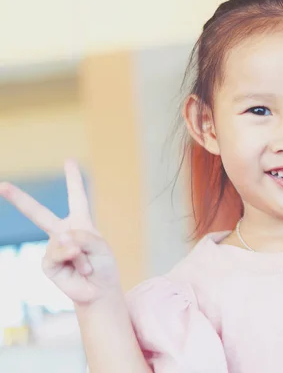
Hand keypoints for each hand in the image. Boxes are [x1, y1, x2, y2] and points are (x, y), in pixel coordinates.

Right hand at [0, 160, 120, 304]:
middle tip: (2, 185)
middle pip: (38, 213)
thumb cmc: (103, 266)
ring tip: (87, 264)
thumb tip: (61, 237)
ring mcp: (53, 247)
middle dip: (19, 199)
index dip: (73, 179)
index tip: (69, 160)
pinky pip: (57, 254)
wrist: (99, 290)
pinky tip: (80, 268)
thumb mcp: (101, 246)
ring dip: (80, 253)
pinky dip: (71, 259)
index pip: (77, 197)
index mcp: (80, 222)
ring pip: (63, 240)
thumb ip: (84, 237)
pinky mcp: (48, 263)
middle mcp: (63, 232)